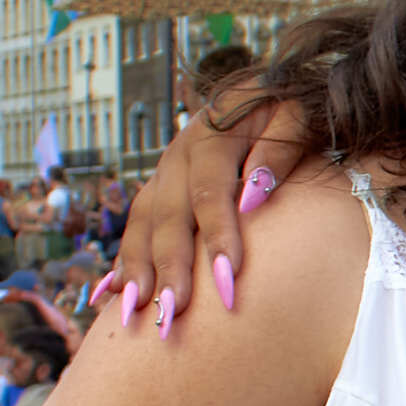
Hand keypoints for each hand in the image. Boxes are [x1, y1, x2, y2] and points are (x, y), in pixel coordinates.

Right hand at [110, 99, 303, 323]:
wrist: (267, 91)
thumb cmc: (291, 110)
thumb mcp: (298, 115)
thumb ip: (279, 150)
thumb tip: (254, 197)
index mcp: (212, 135)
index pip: (211, 191)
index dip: (217, 236)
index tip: (226, 281)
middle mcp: (179, 157)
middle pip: (169, 217)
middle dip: (169, 268)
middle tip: (173, 315)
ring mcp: (164, 175)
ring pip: (142, 225)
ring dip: (136, 271)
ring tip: (135, 315)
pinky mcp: (159, 192)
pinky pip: (134, 230)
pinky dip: (122, 263)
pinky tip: (108, 298)